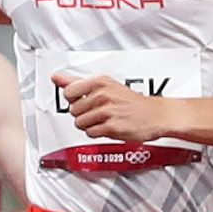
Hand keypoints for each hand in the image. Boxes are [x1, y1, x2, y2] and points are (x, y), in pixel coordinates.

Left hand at [56, 73, 179, 143]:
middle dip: (84, 114)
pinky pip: (91, 133)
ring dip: (90, 125)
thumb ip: (78, 82)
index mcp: (100, 82)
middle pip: (74, 110)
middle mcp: (103, 95)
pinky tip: (108, 127)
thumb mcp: (105, 85)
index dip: (75, 100)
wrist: (156, 115)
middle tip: (99, 112)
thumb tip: (56, 77)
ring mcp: (108, 111)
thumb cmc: (131, 101)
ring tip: (103, 120)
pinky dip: (98, 133)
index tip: (84, 101)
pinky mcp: (112, 127)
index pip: (69, 92)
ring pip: (80, 123)